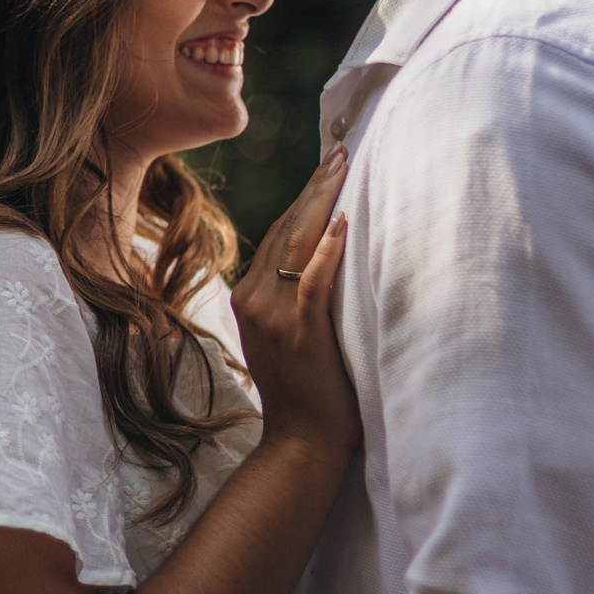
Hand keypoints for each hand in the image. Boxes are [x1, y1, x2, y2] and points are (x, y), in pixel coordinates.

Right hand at [228, 145, 360, 457]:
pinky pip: (310, 282)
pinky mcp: (299, 332)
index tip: (330, 162)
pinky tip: (342, 223)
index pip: (280, 231)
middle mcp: (254, 299)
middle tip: (342, 149)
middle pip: (287, 228)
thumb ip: (296, 296)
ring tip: (344, 167)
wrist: (303, 443)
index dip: (306, 195)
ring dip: (322, 202)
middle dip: (316, 186)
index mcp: (249, 296)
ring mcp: (273, 316)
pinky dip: (325, 250)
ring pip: (296, 244)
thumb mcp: (292, 334)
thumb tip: (327, 253)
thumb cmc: (310, 391)